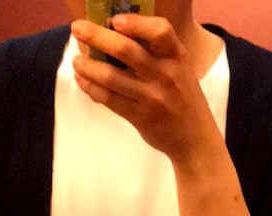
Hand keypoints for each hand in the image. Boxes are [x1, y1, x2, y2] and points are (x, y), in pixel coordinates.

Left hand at [70, 15, 218, 163]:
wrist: (195, 139)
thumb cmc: (182, 96)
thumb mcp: (180, 67)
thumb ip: (157, 51)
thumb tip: (115, 30)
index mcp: (177, 56)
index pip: (160, 31)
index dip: (136, 23)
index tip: (114, 20)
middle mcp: (165, 74)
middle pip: (126, 51)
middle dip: (97, 37)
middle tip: (77, 29)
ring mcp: (152, 97)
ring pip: (112, 77)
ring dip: (88, 66)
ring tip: (76, 60)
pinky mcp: (140, 117)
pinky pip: (109, 100)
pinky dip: (92, 88)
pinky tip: (83, 80)